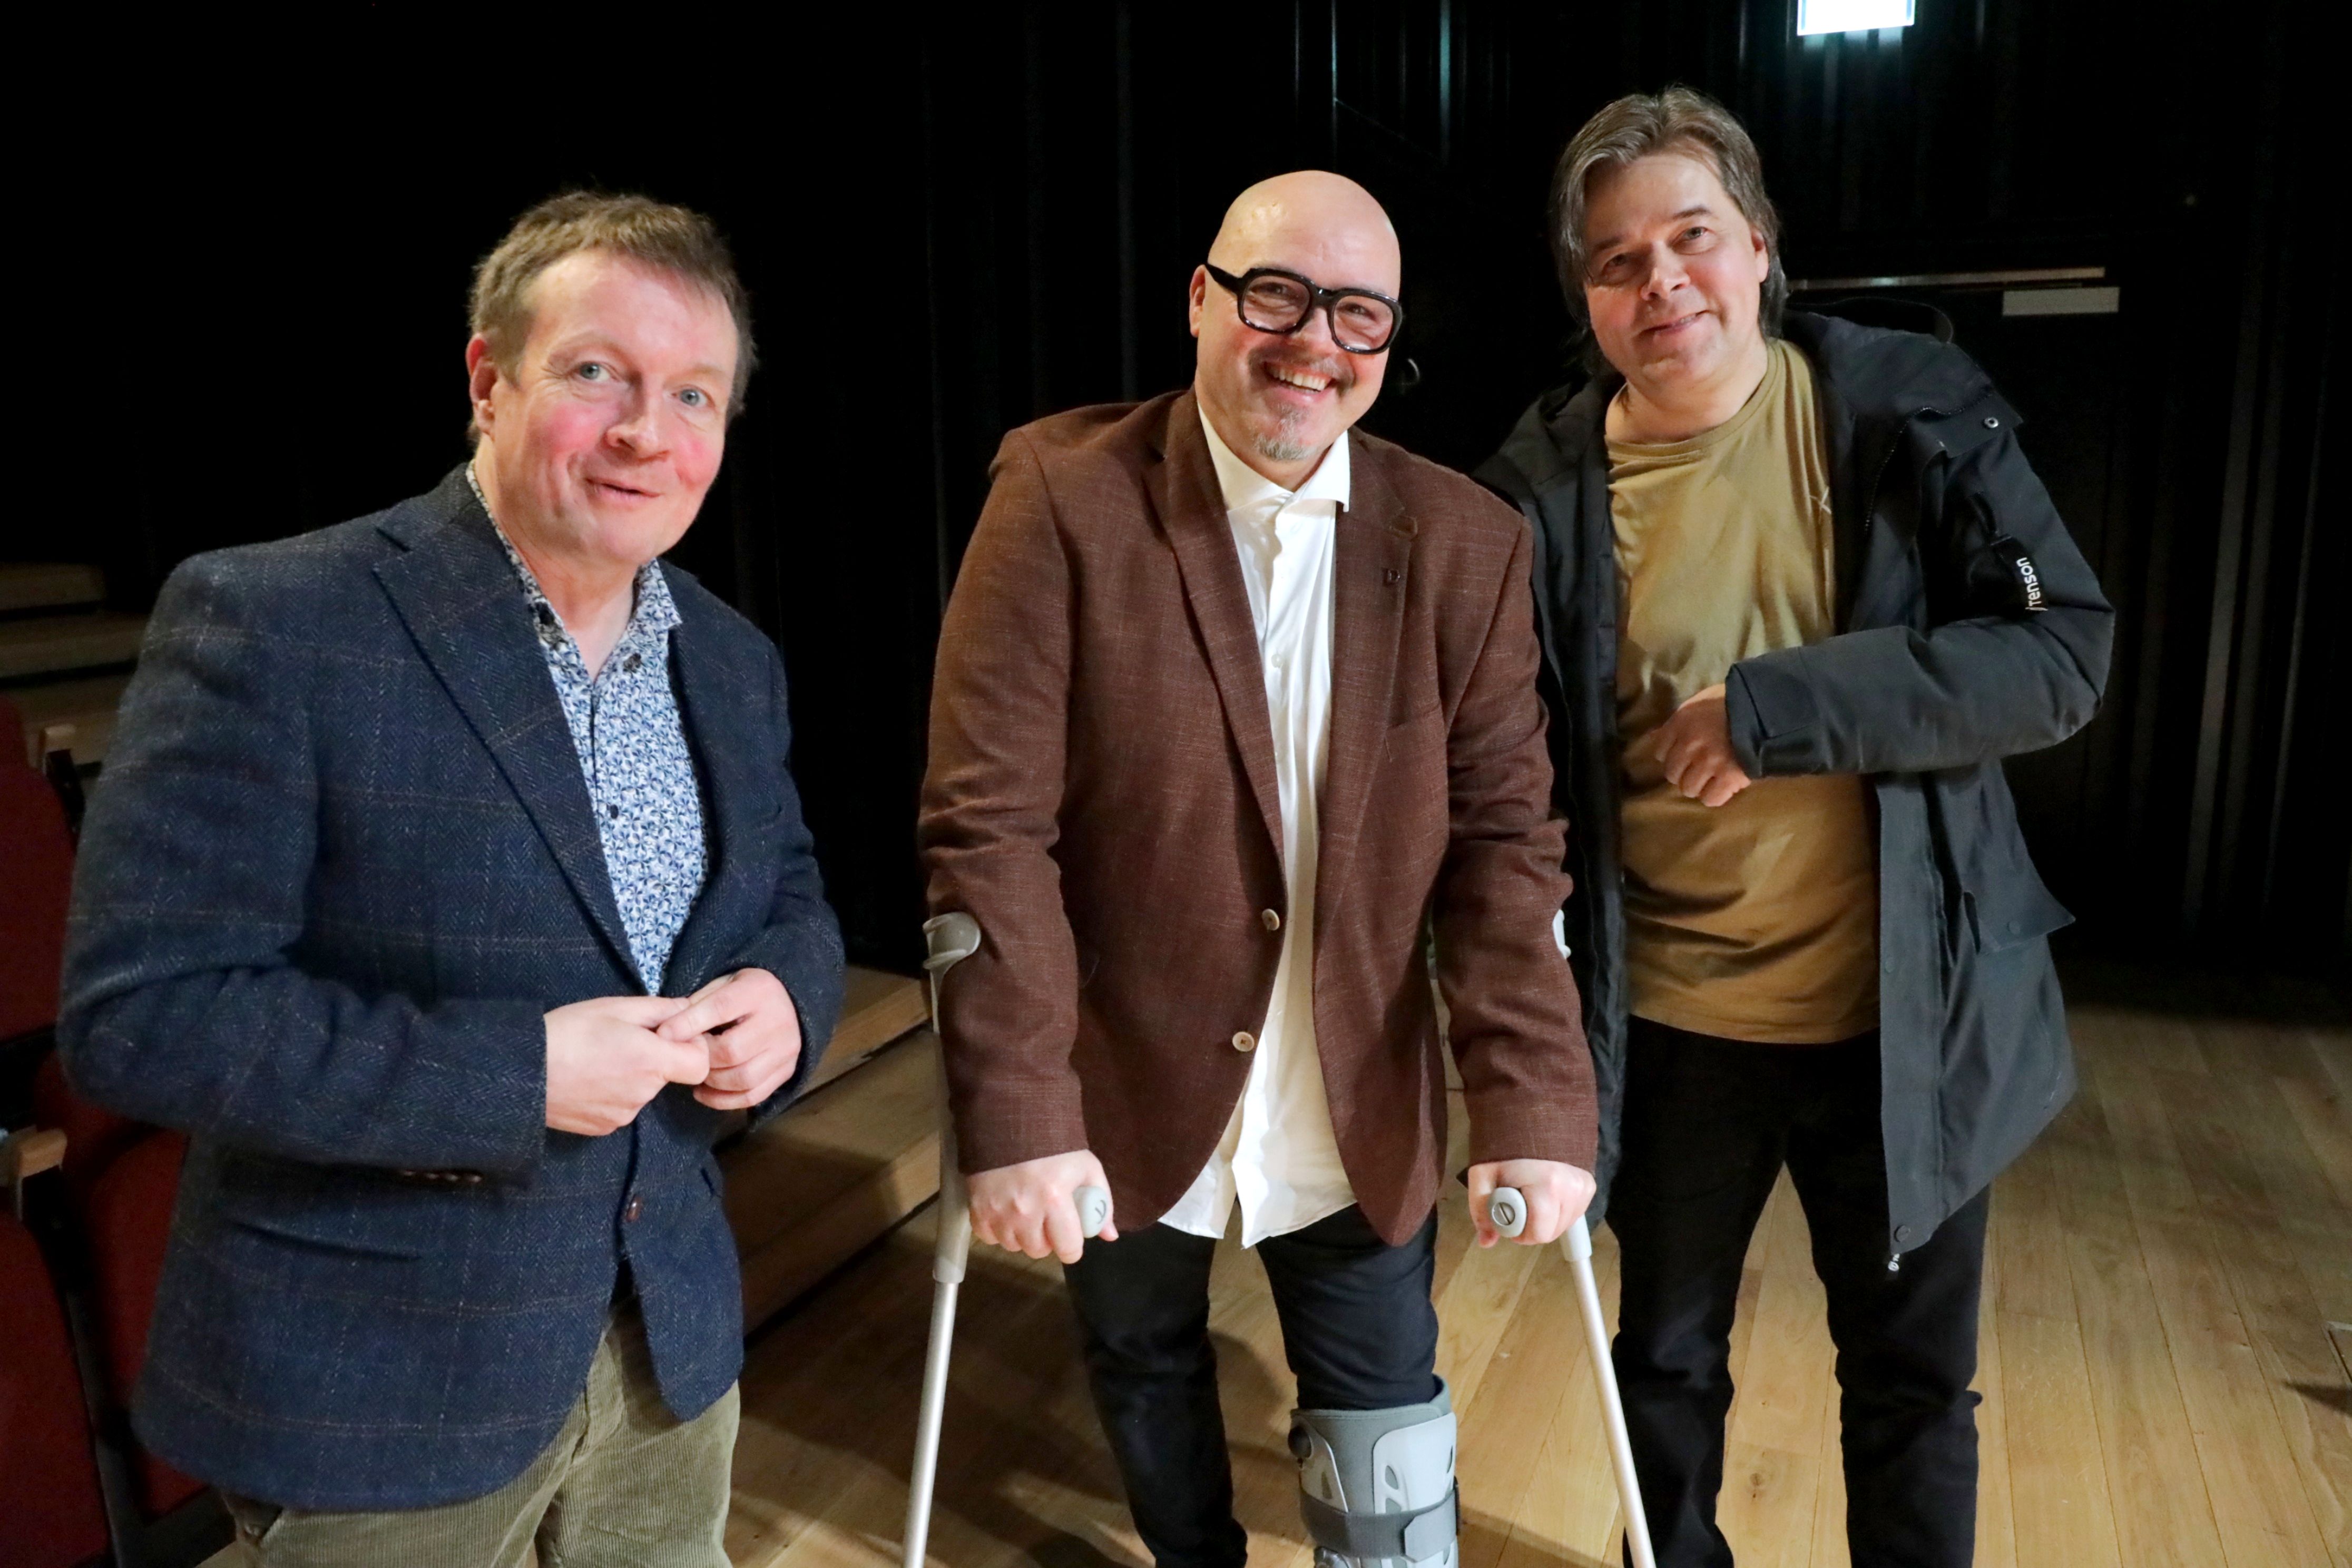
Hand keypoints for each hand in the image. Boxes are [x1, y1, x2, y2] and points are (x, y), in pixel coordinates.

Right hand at [545, 995, 710, 1135]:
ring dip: (631, 1075)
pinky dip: (612, 1093)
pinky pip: (621, 1107)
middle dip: (655, 1058)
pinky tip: (587, 1078)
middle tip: (619, 1041)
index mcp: (651, 1061)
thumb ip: (659, 1009)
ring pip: (643, 1091)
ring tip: (597, 1059)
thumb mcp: (614, 1008)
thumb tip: (689, 1008)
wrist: (518, 1072)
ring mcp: (623, 1116)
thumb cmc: (566, 1032)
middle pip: (668, 1075)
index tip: (667, 1035)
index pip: (700, 1065)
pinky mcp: (603, 1128)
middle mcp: (642, 1094)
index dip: (691, 1048)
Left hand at [657, 968, 803, 1110]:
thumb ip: (698, 1004)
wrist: (789, 1002)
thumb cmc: (745, 994)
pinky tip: (705, 1093)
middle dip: (702, 1058)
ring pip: (743, 1078)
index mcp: (758, 991)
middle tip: (684, 1057)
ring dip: (711, 1082)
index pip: (720, 1008)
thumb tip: (668, 1032)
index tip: (664, 1034)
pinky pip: (753, 1095)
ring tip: (696, 1075)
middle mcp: (777, 1021)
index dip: (689, 1024)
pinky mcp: (787, 1071)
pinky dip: (724, 1100)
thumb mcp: (722, 985)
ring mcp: (786, 1049)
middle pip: (732, 1050)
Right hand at [967, 1149, 1117, 1263]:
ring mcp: (997, 1212)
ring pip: (1013, 1246)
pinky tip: (1005, 1211)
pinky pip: (989, 1237)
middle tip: (1047, 1220)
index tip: (1070, 1237)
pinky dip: (997, 1230)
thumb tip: (1110, 1236)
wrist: (1011, 1121)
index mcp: (1055, 1201)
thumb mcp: (1086, 1167)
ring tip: (1026, 1212)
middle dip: (1046, 1240)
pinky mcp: (976, 1209)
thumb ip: (1101, 1202)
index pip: (1067, 1249)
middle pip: (1038, 1251)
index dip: (1072, 1247)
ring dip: (1022, 1235)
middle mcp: (1025, 1212)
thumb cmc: (1054, 1146)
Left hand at [1466, 1158, 1595, 1247]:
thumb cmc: (1503, 1147)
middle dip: (1531, 1227)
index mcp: (1547, 1186)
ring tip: (1531, 1195)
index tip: (1508, 1217)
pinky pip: (1573, 1213)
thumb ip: (1481, 1209)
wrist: (1532, 1116)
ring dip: (1546, 1220)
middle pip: (1552, 1232)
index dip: (1519, 1233)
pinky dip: (1558, 1211)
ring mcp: (1584, 1186)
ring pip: (1564, 1225)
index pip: (1540, 1233)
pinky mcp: (1590, 1184)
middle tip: (1517, 1206)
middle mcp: (1571, 1188)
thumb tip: (1486, 1242)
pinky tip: (1546, 1193)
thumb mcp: (1482, 1174)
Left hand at [1649, 683, 1753, 806]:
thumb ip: (1679, 720)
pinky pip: (1711, 798)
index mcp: (1681, 723)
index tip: (1683, 756)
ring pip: (1689, 789)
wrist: (1768, 709)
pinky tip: (1724, 787)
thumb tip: (1654, 735)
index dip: (1671, 756)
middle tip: (1698, 770)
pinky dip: (1716, 796)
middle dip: (1683, 774)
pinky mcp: (1728, 777)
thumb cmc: (1734, 700)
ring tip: (1711, 779)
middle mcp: (1690, 745)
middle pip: (1672, 774)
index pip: (1660, 752)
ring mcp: (1708, 763)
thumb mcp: (1701, 701)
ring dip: (1698, 786)